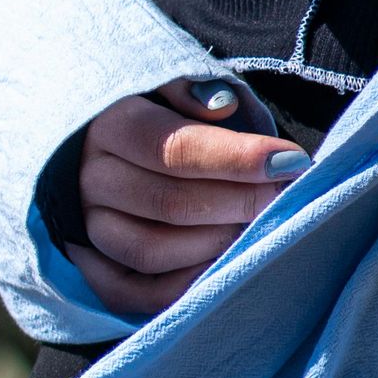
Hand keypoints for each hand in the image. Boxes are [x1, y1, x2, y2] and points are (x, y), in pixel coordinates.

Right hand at [68, 78, 311, 318]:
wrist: (103, 148)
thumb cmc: (154, 112)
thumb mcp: (166, 84)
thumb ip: (192, 89)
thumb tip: (224, 107)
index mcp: (109, 124)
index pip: (174, 147)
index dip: (237, 157)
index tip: (290, 161)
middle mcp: (91, 179)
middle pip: (168, 202)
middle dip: (238, 200)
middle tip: (282, 195)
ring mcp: (88, 228)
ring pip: (150, 251)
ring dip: (212, 243)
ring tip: (254, 226)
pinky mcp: (91, 268)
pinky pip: (131, 293)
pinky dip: (180, 286)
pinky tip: (221, 265)